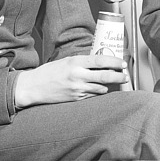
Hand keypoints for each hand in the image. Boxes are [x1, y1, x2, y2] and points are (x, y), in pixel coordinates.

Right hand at [14, 55, 128, 107]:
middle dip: (118, 76)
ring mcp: (77, 89)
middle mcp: (78, 76)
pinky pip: (92, 96)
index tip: (123, 63)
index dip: (114, 62)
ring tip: (115, 81)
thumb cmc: (49, 72)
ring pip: (101, 88)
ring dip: (110, 85)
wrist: (34, 87)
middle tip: (125, 75)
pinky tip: (100, 89)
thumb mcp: (66, 61)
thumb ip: (82, 62)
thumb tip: (100, 62)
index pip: (100, 61)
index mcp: (75, 63)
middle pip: (105, 76)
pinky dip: (98, 92)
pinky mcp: (76, 99)